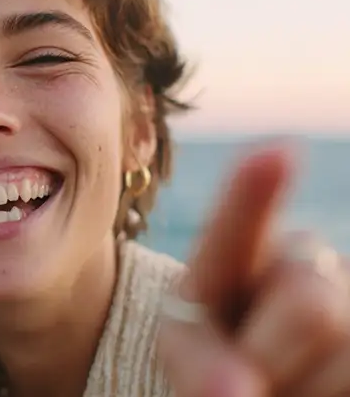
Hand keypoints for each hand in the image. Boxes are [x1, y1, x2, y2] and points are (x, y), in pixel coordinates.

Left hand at [158, 143, 349, 396]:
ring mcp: (347, 293)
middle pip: (310, 302)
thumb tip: (232, 394)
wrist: (253, 385)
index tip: (276, 154)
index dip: (256, 191)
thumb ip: (202, 366)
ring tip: (284, 388)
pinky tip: (319, 390)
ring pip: (347, 340)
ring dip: (307, 387)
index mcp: (230, 258)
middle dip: (274, 359)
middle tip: (246, 385)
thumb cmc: (215, 372)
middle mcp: (300, 262)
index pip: (240, 224)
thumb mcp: (192, 361)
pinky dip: (335, 393)